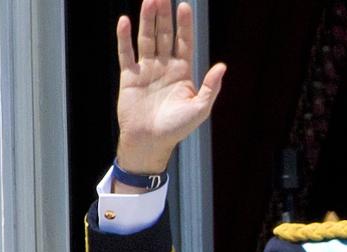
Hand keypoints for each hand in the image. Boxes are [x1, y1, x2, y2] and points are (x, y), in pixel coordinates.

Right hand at [113, 0, 226, 175]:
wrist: (149, 143)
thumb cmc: (175, 129)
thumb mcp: (200, 110)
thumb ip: (210, 88)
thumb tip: (222, 67)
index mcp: (182, 72)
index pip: (184, 42)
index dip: (184, 25)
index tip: (184, 7)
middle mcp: (164, 67)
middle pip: (164, 35)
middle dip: (164, 16)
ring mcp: (146, 70)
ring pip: (147, 39)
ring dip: (147, 20)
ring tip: (149, 1)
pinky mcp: (129, 77)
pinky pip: (126, 53)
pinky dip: (124, 38)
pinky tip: (125, 21)